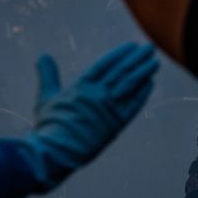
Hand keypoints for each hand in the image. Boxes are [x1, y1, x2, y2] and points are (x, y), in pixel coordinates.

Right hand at [7, 43, 157, 190]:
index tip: (131, 46)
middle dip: (136, 59)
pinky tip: (150, 83)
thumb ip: (48, 75)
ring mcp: (108, 109)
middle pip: (121, 72)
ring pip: (130, 85)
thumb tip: (43, 55)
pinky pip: (133, 105)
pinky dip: (142, 93)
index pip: (104, 65)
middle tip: (149, 48)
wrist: (56, 151)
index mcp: (80, 86)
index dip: (119, 54)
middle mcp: (97, 95)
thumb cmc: (49, 126)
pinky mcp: (116, 125)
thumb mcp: (46, 97)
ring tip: (154, 61)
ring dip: (143, 72)